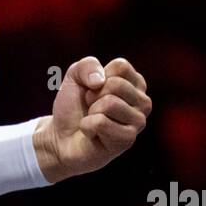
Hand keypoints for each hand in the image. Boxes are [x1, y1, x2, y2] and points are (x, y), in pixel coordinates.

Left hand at [33, 57, 151, 184]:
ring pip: (110, 103)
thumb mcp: (75, 76)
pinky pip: (102, 123)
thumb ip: (87, 65)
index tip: (93, 90)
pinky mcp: (128, 140)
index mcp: (136, 84)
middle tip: (91, 108)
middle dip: (93, 95)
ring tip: (93, 120)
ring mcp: (138, 122)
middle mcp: (143, 102)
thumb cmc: (74, 106)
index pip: (121, 66)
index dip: (98, 76)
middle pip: (116, 85)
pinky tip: (92, 133)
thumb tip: (100, 81)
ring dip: (91, 112)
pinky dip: (88, 126)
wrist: (62, 136)